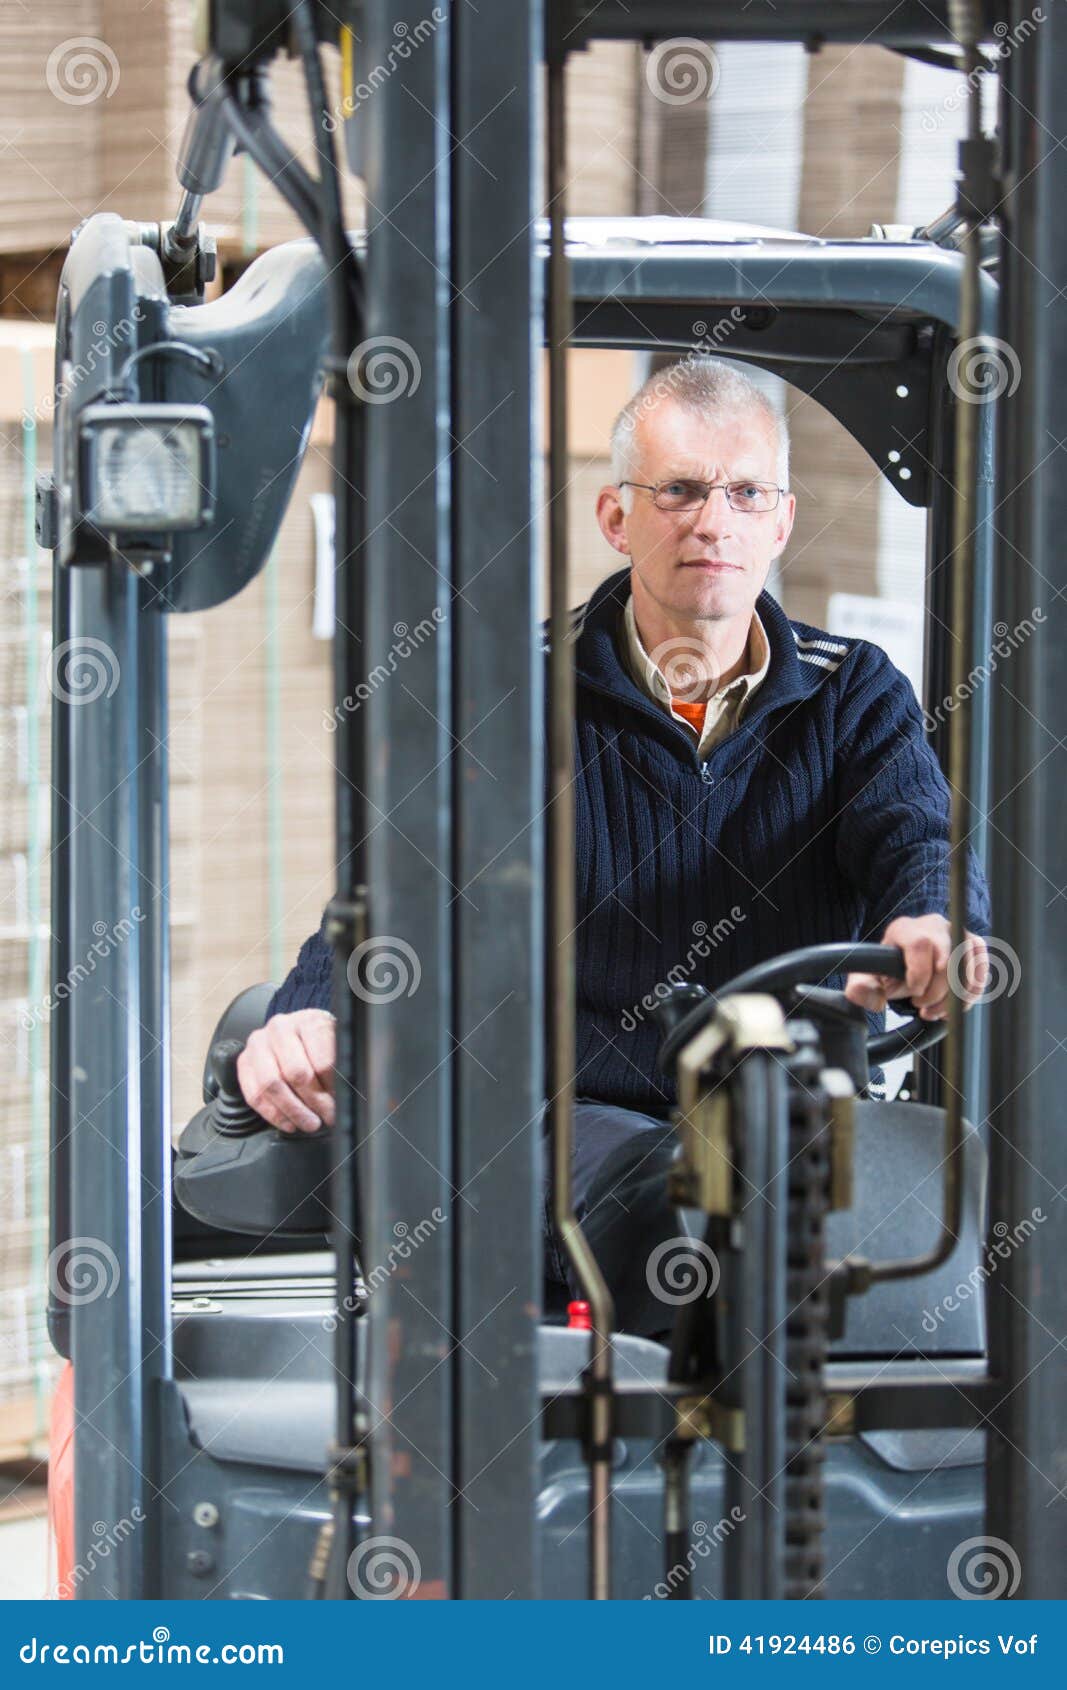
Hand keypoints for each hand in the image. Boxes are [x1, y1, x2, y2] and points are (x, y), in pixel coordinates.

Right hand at [235, 1009, 335, 1133]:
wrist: (296, 1032)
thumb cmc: (319, 1042)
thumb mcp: (337, 1046)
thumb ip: (341, 1067)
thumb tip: (345, 1097)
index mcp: (309, 1021)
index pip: (322, 1061)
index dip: (332, 1089)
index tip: (340, 1105)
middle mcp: (281, 1028)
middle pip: (297, 1073)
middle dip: (314, 1102)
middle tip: (326, 1117)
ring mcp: (259, 1043)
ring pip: (272, 1083)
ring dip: (293, 1110)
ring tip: (309, 1123)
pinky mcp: (244, 1061)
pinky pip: (254, 1093)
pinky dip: (273, 1114)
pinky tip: (289, 1122)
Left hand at [843, 914, 988, 1021]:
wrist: (905, 962)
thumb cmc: (888, 969)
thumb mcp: (868, 978)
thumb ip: (861, 988)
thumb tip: (866, 996)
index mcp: (905, 929)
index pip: (920, 944)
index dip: (920, 974)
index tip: (913, 993)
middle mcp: (934, 926)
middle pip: (948, 956)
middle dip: (938, 991)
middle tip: (922, 1006)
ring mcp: (956, 933)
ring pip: (970, 963)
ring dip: (957, 996)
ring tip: (936, 1010)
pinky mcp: (974, 946)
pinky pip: (982, 968)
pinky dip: (971, 993)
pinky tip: (954, 1007)